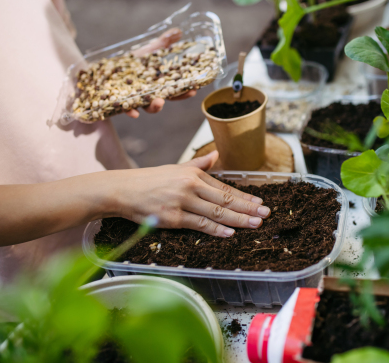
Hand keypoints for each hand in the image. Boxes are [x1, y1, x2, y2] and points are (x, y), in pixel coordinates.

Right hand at [113, 151, 270, 237]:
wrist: (122, 189)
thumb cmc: (149, 180)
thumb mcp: (176, 167)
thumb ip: (198, 164)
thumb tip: (216, 155)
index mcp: (194, 174)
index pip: (225, 188)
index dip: (245, 196)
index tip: (260, 202)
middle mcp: (191, 186)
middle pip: (226, 200)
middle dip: (249, 208)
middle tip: (266, 214)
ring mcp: (182, 202)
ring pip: (217, 213)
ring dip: (239, 219)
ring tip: (256, 224)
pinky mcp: (173, 217)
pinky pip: (199, 224)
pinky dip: (216, 229)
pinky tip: (231, 232)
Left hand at [126, 28, 194, 117]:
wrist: (104, 69)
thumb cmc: (131, 62)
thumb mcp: (148, 50)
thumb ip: (163, 43)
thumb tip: (179, 32)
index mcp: (158, 83)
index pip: (174, 89)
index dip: (185, 90)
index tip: (194, 89)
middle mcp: (149, 93)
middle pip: (166, 98)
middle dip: (176, 98)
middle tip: (183, 94)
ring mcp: (136, 98)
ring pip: (148, 107)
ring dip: (155, 107)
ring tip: (159, 102)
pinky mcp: (120, 102)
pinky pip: (126, 109)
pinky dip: (130, 111)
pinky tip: (134, 112)